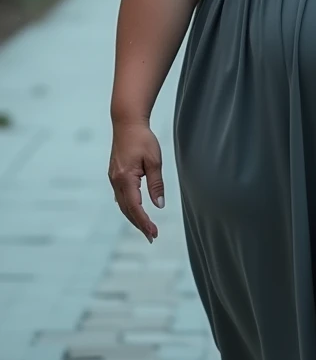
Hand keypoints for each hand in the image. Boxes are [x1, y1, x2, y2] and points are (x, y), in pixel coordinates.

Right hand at [108, 122, 164, 242]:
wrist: (126, 123)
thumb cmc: (142, 139)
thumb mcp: (154, 160)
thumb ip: (156, 184)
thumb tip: (159, 205)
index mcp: (126, 178)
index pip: (135, 207)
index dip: (144, 222)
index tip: (154, 233)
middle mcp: (116, 181)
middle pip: (127, 209)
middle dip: (139, 224)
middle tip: (152, 237)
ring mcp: (113, 178)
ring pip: (122, 204)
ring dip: (133, 217)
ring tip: (146, 228)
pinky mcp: (114, 175)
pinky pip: (120, 196)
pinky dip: (128, 207)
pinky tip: (134, 212)